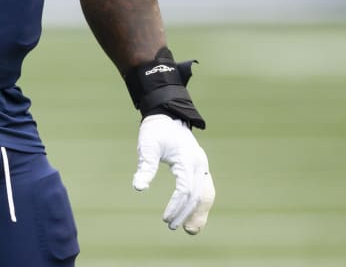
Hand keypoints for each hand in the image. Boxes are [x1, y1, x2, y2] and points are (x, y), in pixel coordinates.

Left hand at [133, 114, 214, 233]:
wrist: (167, 116)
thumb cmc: (156, 131)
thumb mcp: (147, 146)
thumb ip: (145, 166)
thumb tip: (138, 188)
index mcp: (188, 158)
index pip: (186, 188)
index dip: (176, 205)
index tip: (165, 219)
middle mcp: (200, 163)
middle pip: (199, 194)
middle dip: (187, 213)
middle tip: (173, 227)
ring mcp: (203, 165)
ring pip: (207, 194)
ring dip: (199, 213)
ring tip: (189, 230)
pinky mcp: (201, 168)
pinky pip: (206, 190)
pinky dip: (201, 205)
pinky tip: (193, 218)